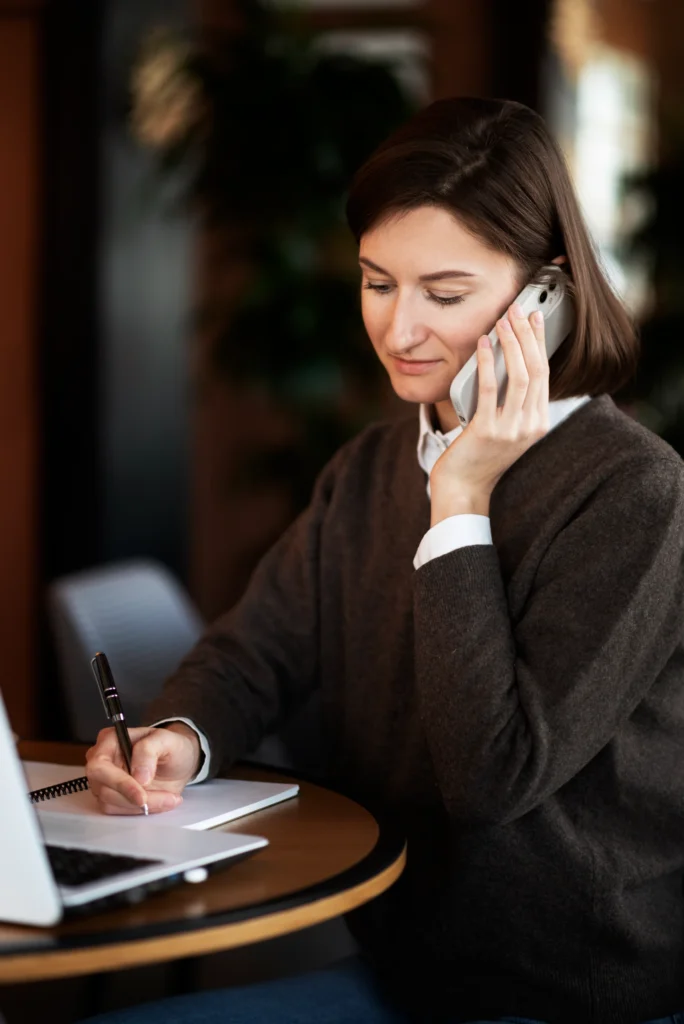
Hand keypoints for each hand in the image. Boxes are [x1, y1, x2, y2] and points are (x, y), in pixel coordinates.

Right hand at [85, 722, 201, 814]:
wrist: (178, 763)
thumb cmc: (170, 746)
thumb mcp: (166, 740)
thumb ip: (149, 750)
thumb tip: (138, 776)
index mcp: (110, 740)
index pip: (100, 766)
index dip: (119, 783)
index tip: (142, 796)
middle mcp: (102, 762)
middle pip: (104, 789)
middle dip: (133, 799)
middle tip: (164, 798)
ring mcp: (105, 782)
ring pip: (111, 804)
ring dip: (143, 806)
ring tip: (169, 797)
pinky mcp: (112, 798)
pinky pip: (119, 812)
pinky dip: (141, 810)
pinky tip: (162, 801)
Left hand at [430, 300, 548, 525]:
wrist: (463, 487)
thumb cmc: (479, 455)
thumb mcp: (507, 428)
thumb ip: (515, 403)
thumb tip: (509, 361)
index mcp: (538, 423)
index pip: (545, 374)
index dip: (540, 343)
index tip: (535, 319)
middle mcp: (530, 426)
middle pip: (536, 370)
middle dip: (528, 335)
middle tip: (518, 310)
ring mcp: (511, 430)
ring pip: (519, 376)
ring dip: (511, 344)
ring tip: (502, 322)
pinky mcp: (488, 431)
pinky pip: (491, 389)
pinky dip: (487, 362)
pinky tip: (482, 344)